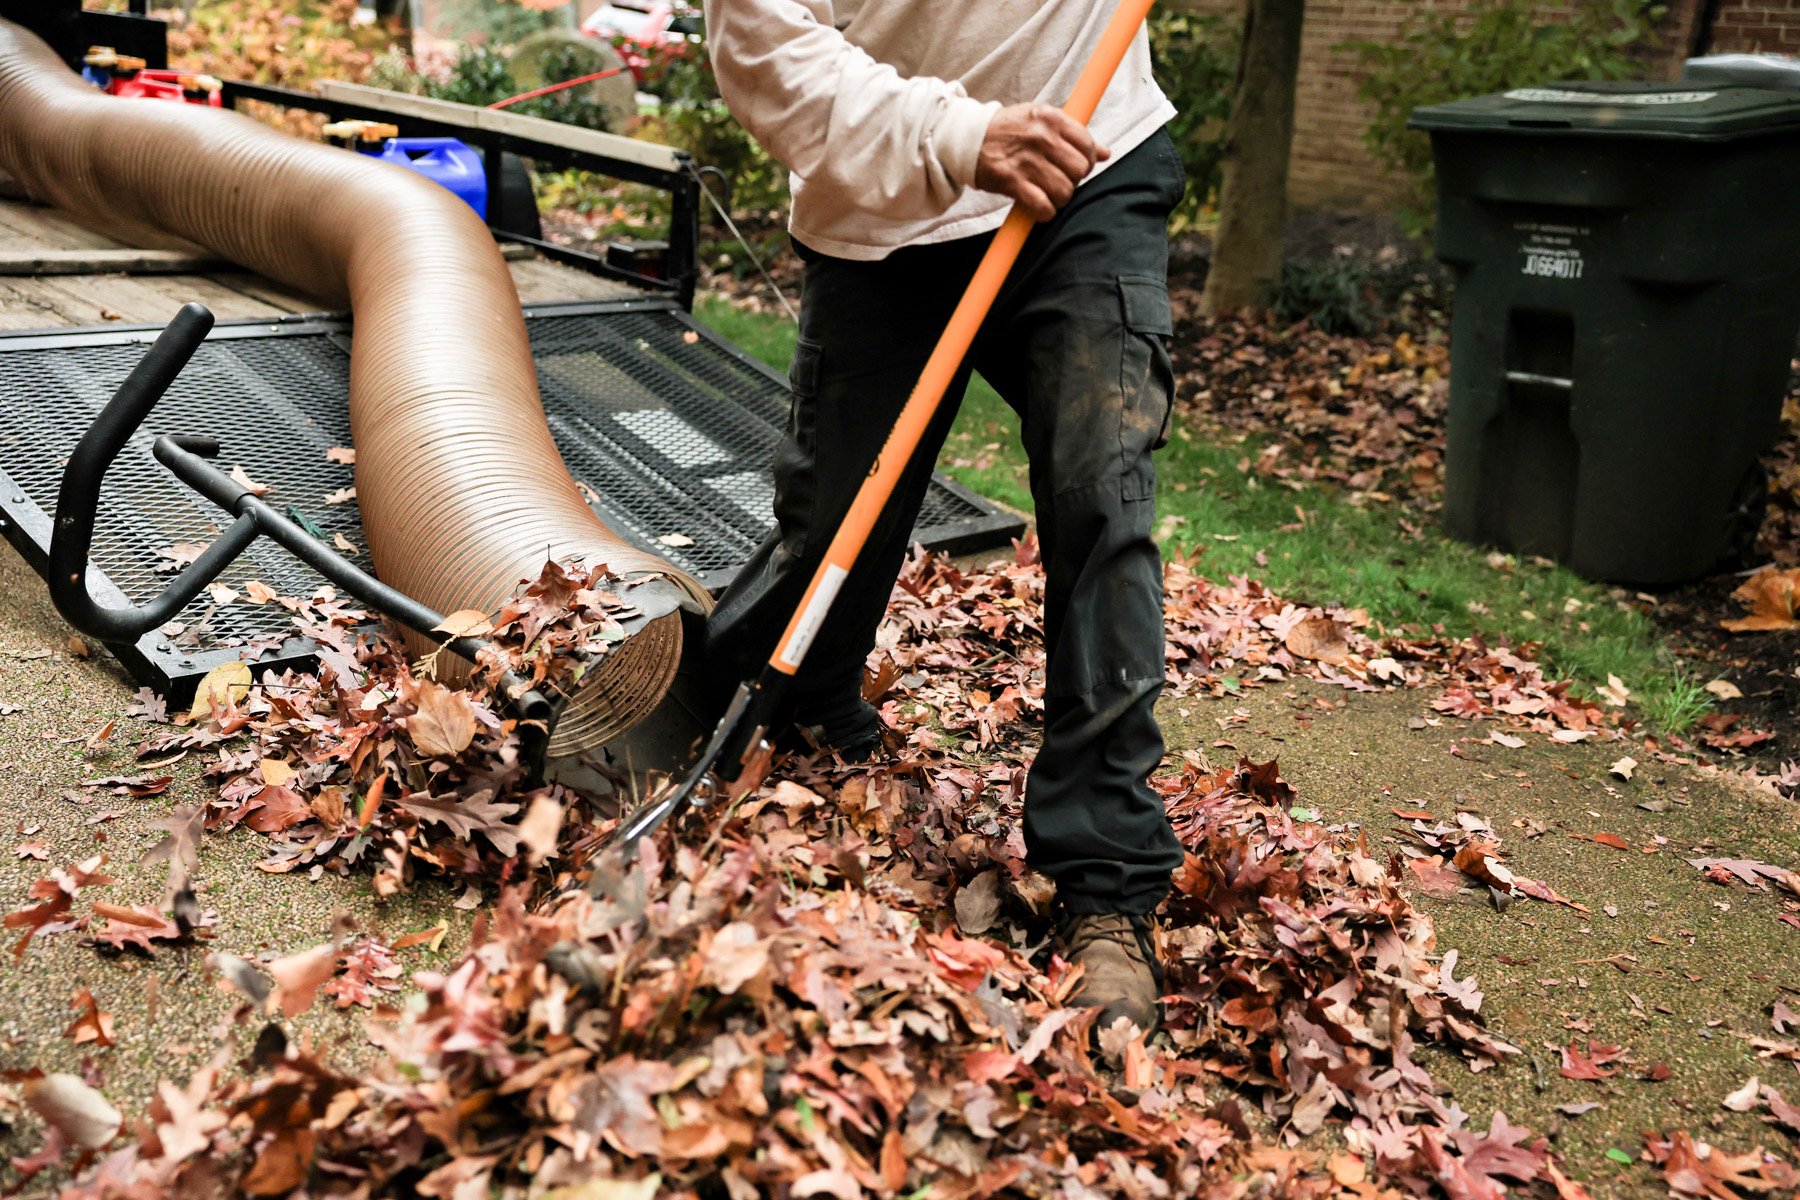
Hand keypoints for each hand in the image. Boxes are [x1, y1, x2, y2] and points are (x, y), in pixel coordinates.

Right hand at [974, 103, 1109, 221]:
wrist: (968, 138)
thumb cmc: (1008, 130)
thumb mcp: (1041, 120)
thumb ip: (1073, 134)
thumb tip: (1106, 153)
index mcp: (1050, 118)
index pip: (1087, 145)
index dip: (1087, 161)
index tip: (1075, 166)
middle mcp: (1041, 137)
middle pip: (1079, 170)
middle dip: (1074, 180)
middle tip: (1060, 180)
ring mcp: (1027, 160)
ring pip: (1065, 191)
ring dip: (1059, 198)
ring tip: (1048, 193)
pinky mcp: (1012, 181)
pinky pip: (1043, 206)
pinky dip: (1045, 212)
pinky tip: (1039, 206)